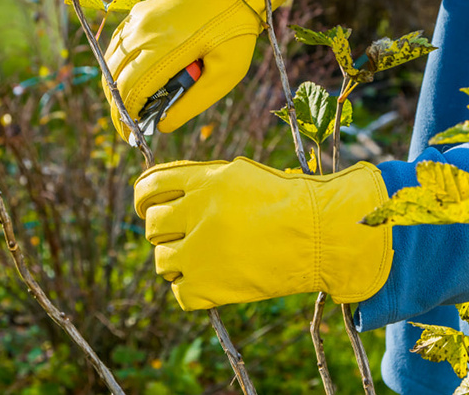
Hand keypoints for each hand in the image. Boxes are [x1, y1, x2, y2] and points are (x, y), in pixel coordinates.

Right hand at [102, 0, 299, 139]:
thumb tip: (163, 125)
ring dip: (117, 87)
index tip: (132, 137)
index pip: (129, 92)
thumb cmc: (235, 24)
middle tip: (131, 127)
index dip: (126, 119)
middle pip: (114, 79)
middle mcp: (142, 33)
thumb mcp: (227, 70)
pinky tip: (134, 77)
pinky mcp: (139, 11)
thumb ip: (194, 101)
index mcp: (163, 48)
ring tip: (133, 107)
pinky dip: (120, 66)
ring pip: (112, 62)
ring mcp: (137, 19)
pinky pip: (119, 44)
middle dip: (118, 108)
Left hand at [134, 157, 393, 309]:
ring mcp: (202, 251)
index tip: (147, 208)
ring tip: (201, 261)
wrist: (324, 235)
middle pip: (152, 225)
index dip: (143, 199)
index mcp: (205, 181)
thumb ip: (204, 182)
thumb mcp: (243, 175)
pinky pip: (180, 293)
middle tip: (184, 237)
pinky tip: (212, 283)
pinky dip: (192, 291)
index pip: (149, 186)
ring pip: (162, 261)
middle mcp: (197, 213)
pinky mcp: (212, 286)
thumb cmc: (291, 202)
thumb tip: (169, 192)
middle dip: (164, 232)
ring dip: (177, 262)